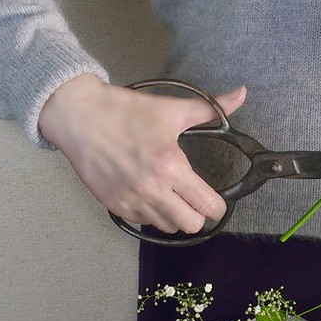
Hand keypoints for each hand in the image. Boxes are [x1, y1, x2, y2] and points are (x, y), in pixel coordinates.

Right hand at [37, 74, 246, 233]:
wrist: (79, 116)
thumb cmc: (126, 111)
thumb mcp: (172, 108)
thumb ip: (211, 108)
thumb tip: (242, 94)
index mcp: (170, 165)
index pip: (207, 205)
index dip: (218, 206)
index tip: (217, 200)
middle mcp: (152, 188)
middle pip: (190, 225)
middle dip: (198, 214)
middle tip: (195, 199)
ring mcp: (131, 199)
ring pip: (166, 226)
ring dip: (175, 216)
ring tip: (173, 197)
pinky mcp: (113, 204)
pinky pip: (142, 222)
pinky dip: (151, 214)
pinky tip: (151, 195)